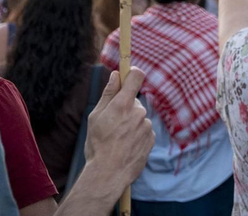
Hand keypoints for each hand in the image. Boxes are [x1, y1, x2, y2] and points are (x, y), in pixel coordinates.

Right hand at [83, 68, 153, 186]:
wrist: (109, 174)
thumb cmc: (98, 145)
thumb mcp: (96, 117)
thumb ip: (108, 94)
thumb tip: (116, 75)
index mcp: (123, 104)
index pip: (136, 76)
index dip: (133, 73)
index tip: (129, 74)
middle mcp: (138, 112)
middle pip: (134, 101)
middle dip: (125, 108)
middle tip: (112, 124)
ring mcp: (147, 126)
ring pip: (139, 118)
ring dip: (131, 124)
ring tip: (118, 140)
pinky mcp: (152, 138)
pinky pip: (144, 131)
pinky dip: (137, 135)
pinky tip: (126, 146)